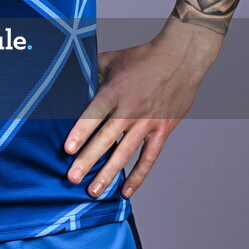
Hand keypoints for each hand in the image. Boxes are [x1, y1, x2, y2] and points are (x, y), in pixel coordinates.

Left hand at [63, 36, 205, 199]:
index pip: (94, 114)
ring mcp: (147, 122)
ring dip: (108, 173)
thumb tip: (73, 78)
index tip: (68, 149)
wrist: (180, 58)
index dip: (80, 132)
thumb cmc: (143, 57)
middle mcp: (130, 109)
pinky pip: (149, 157)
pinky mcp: (162, 130)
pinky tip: (125, 191)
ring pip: (125, 152)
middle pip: (106, 138)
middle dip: (88, 160)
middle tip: (73, 178)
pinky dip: (138, 176)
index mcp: (115, 90)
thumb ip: (92, 70)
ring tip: (94, 191)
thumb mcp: (113, 59)